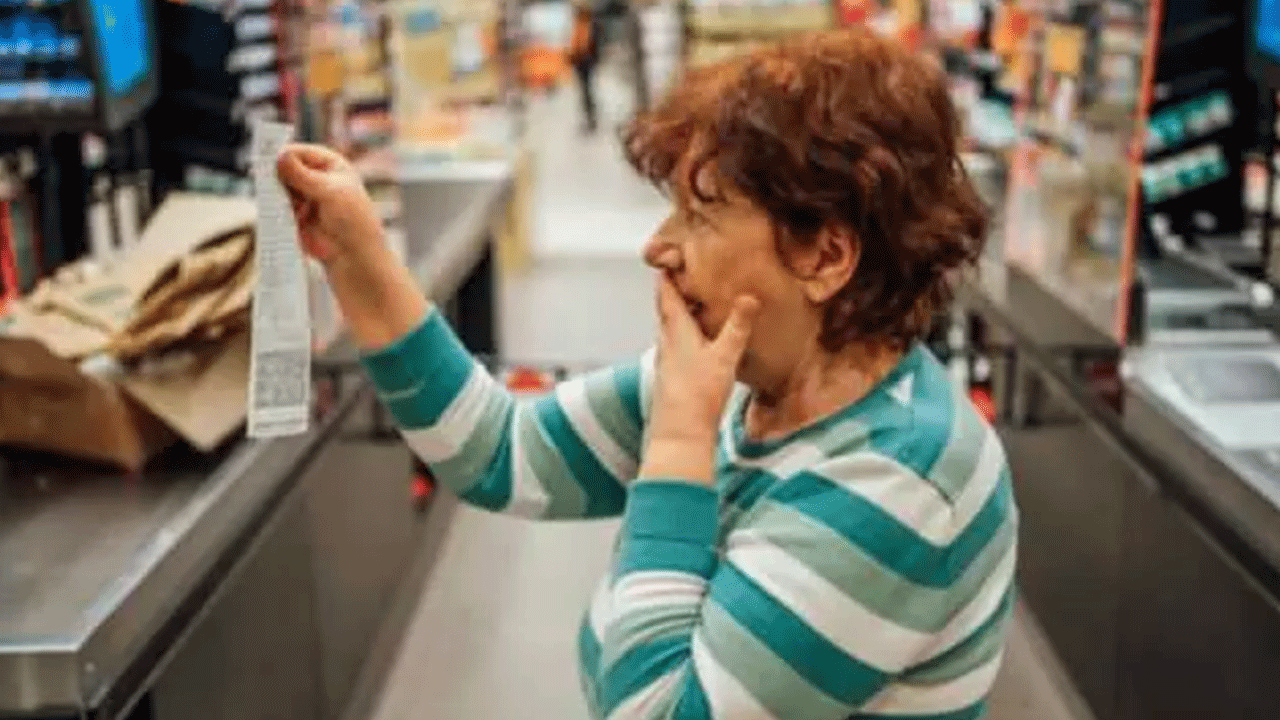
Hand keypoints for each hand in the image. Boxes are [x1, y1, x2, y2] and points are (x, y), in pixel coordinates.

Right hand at [276, 144, 384, 269]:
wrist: (354, 255)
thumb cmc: (353, 220)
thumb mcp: (329, 192)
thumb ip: (303, 175)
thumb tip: (280, 156)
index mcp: (330, 164)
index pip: (299, 152)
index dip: (283, 155)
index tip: (268, 162)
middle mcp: (316, 177)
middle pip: (285, 168)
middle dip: (277, 177)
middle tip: (268, 183)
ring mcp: (304, 196)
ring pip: (279, 188)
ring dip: (279, 195)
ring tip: (292, 207)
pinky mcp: (295, 214)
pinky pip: (279, 206)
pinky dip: (278, 210)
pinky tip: (289, 216)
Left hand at [641, 273, 757, 481]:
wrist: (680, 435)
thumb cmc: (698, 395)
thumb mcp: (724, 356)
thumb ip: (737, 326)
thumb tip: (748, 296)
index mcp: (675, 331)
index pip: (666, 295)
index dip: (666, 275)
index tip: (668, 257)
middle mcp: (666, 343)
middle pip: (667, 311)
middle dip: (674, 292)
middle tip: (685, 275)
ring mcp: (667, 362)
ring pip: (671, 330)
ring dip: (680, 315)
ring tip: (695, 305)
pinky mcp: (672, 378)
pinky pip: (676, 348)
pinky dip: (685, 336)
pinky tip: (696, 344)